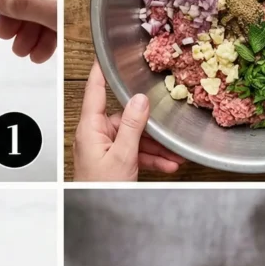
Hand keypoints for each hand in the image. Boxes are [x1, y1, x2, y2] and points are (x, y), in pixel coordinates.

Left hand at [73, 62, 185, 180]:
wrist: (96, 212)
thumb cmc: (101, 188)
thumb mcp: (123, 156)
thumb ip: (132, 126)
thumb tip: (140, 100)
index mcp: (90, 127)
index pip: (95, 89)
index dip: (101, 70)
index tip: (106, 53)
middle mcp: (95, 134)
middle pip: (125, 118)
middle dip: (149, 127)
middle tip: (168, 128)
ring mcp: (104, 147)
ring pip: (133, 137)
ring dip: (154, 147)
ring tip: (173, 154)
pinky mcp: (112, 160)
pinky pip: (134, 152)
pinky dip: (149, 158)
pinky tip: (167, 164)